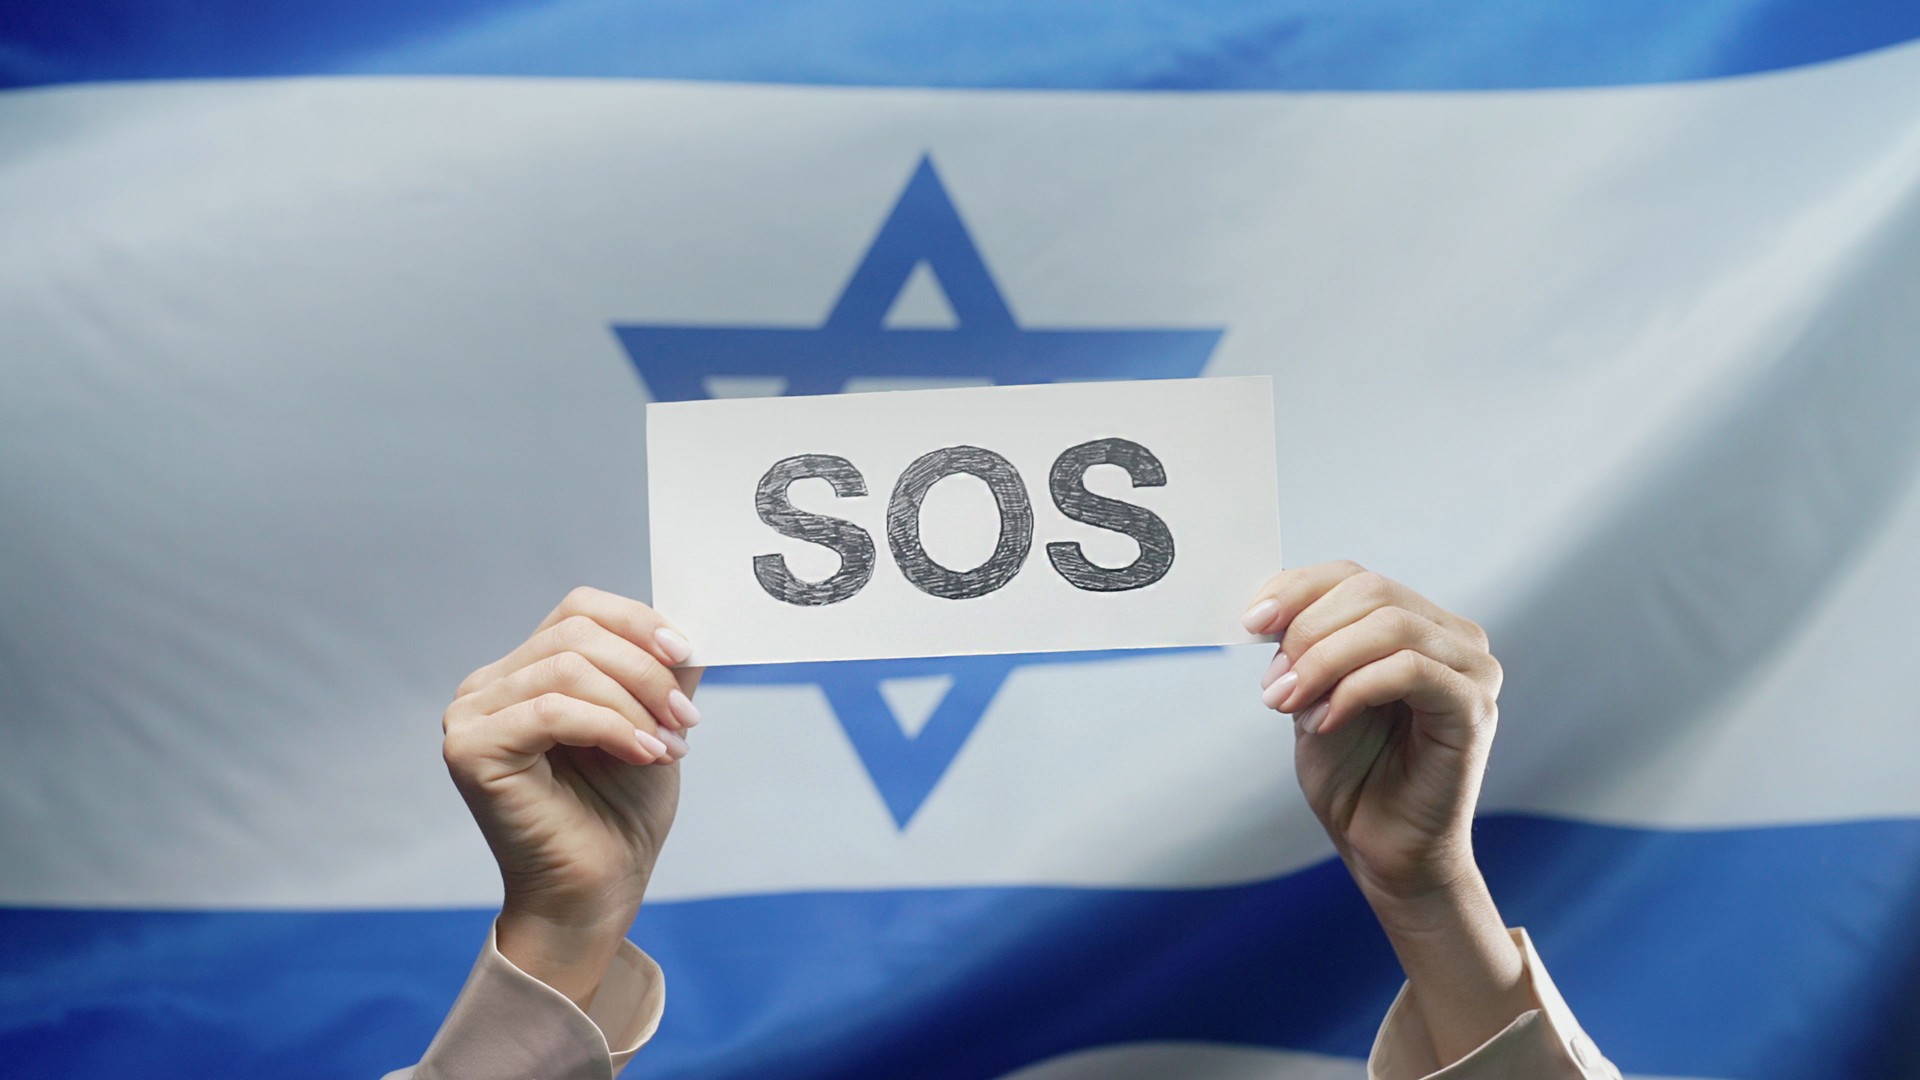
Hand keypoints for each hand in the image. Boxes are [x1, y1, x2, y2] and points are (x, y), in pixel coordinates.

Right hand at [441, 587, 701, 1005]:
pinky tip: (646, 755)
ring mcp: (471, 716)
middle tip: (686, 719)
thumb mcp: (653, 723)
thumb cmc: (618, 814)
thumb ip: (661, 671)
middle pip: (576, 635)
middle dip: (645, 672)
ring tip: (670, 745)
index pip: (578, 610)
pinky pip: (552, 711)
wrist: (597, 892)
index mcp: (524, 672)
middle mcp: (487, 687)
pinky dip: (611, 727)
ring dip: (635, 704)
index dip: (638, 623)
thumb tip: (687, 626)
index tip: (687, 656)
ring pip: (568, 670)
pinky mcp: (470, 749)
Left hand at [1245, 562, 1531, 1065]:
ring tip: (1290, 703)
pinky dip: (1354, 689)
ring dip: (1324, 661)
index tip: (1250, 621)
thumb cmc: (1353, 773)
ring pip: (1390, 626)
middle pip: (1371, 593)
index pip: (1354, 576)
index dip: (1297, 589)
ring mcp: (1472, 671)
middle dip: (1306, 632)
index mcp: (1416, 623)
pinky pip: (1409, 670)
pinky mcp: (1473, 709)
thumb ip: (1301, 647)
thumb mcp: (1312, 693)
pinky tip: (1325, 721)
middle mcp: (1454, 637)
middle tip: (1273, 685)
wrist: (1381, 849)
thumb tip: (1266, 608)